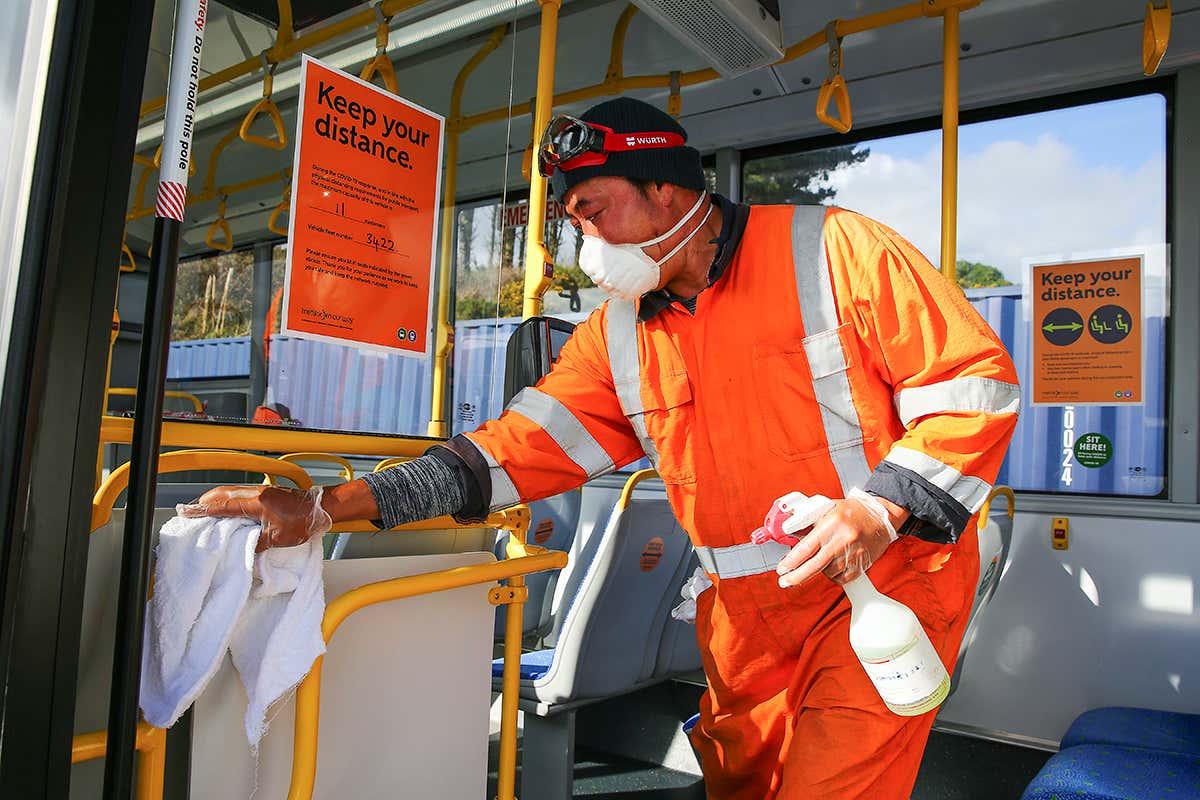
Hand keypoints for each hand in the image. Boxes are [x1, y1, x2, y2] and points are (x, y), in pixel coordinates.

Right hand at [181, 485, 332, 551]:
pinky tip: (229, 506)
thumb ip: (258, 543)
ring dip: (218, 499)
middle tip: (193, 510)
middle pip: (224, 493)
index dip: (206, 510)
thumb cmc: (304, 522)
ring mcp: (263, 490)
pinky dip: (231, 498)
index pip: (224, 506)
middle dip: (207, 501)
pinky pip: (242, 493)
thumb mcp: (279, 538)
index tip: (191, 512)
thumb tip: (244, 549)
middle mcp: (257, 493)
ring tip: (207, 509)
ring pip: (233, 491)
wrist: (323, 508)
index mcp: (257, 503)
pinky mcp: (268, 492)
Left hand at [775, 494, 898, 587]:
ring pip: (828, 572)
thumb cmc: (851, 512)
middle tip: (784, 582)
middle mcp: (843, 539)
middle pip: (815, 565)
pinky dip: (833, 576)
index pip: (807, 547)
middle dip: (797, 577)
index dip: (791, 561)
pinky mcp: (862, 564)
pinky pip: (842, 578)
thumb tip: (787, 534)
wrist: (880, 516)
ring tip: (820, 560)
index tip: (782, 569)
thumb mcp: (826, 509)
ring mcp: (854, 553)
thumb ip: (806, 522)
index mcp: (832, 523)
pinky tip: (831, 566)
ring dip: (818, 571)